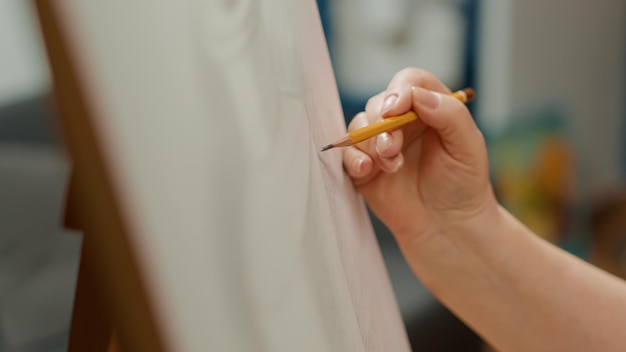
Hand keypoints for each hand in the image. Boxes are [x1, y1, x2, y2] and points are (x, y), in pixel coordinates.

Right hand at [343, 68, 498, 243]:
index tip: (394, 110)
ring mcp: (381, 144)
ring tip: (390, 167)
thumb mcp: (469, 147)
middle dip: (382, 124)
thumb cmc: (464, 186)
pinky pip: (348, 153)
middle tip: (392, 148)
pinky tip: (365, 169)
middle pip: (380, 103)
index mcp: (431, 109)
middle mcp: (404, 122)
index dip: (399, 91)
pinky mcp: (365, 167)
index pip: (410, 83)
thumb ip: (450, 115)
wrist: (447, 227)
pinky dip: (352, 158)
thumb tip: (418, 96)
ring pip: (360, 125)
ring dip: (370, 143)